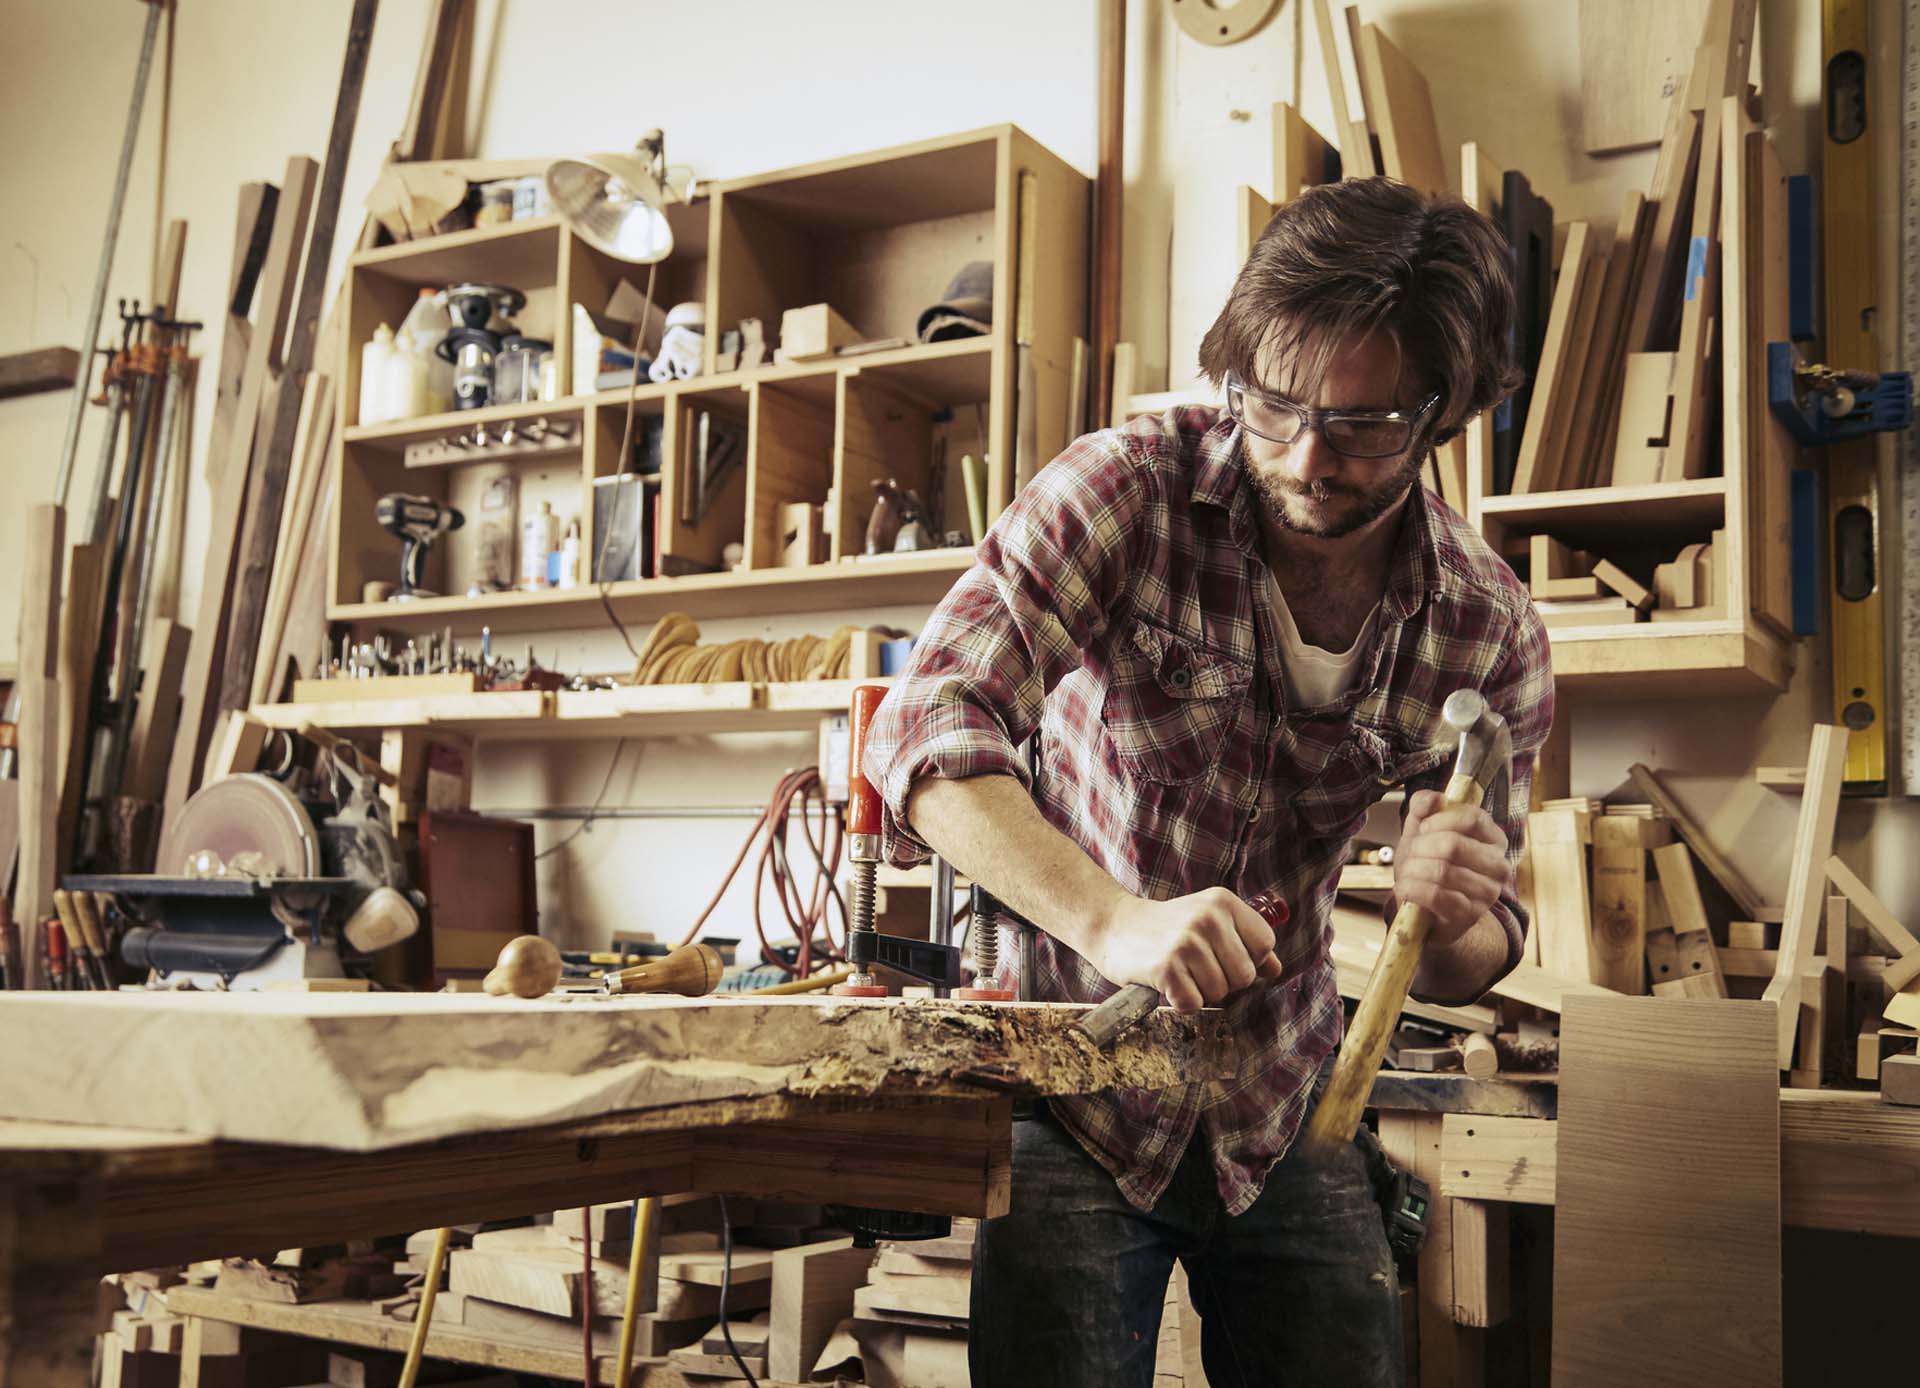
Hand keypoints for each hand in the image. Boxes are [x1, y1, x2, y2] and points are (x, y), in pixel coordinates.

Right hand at [1094, 888, 1282, 1012]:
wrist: (1114, 927)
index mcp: (1223, 902)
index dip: (1248, 958)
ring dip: (1200, 992)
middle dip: (1224, 981)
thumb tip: (1275, 969)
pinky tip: (1167, 983)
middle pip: (1245, 975)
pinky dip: (1180, 1002)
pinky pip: (1193, 1004)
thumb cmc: (1167, 928)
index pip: (1265, 945)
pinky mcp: (1166, 967)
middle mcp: (1207, 918)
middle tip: (1196, 966)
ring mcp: (1186, 942)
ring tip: (1180, 971)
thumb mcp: (1209, 923)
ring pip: (1220, 993)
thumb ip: (1245, 943)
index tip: (1221, 955)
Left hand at [1394, 792, 1511, 944]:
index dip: (1442, 820)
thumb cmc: (1428, 865)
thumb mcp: (1423, 831)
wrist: (1426, 908)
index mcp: (1493, 838)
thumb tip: (1435, 798)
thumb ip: (1425, 807)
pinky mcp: (1469, 914)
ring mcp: (1487, 892)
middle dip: (1421, 848)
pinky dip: (1413, 889)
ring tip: (1407, 873)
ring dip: (1414, 870)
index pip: (1473, 818)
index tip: (1424, 828)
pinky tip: (1406, 888)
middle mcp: (1498, 865)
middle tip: (1411, 854)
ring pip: (1442, 871)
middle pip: (1454, 845)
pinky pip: (1436, 895)